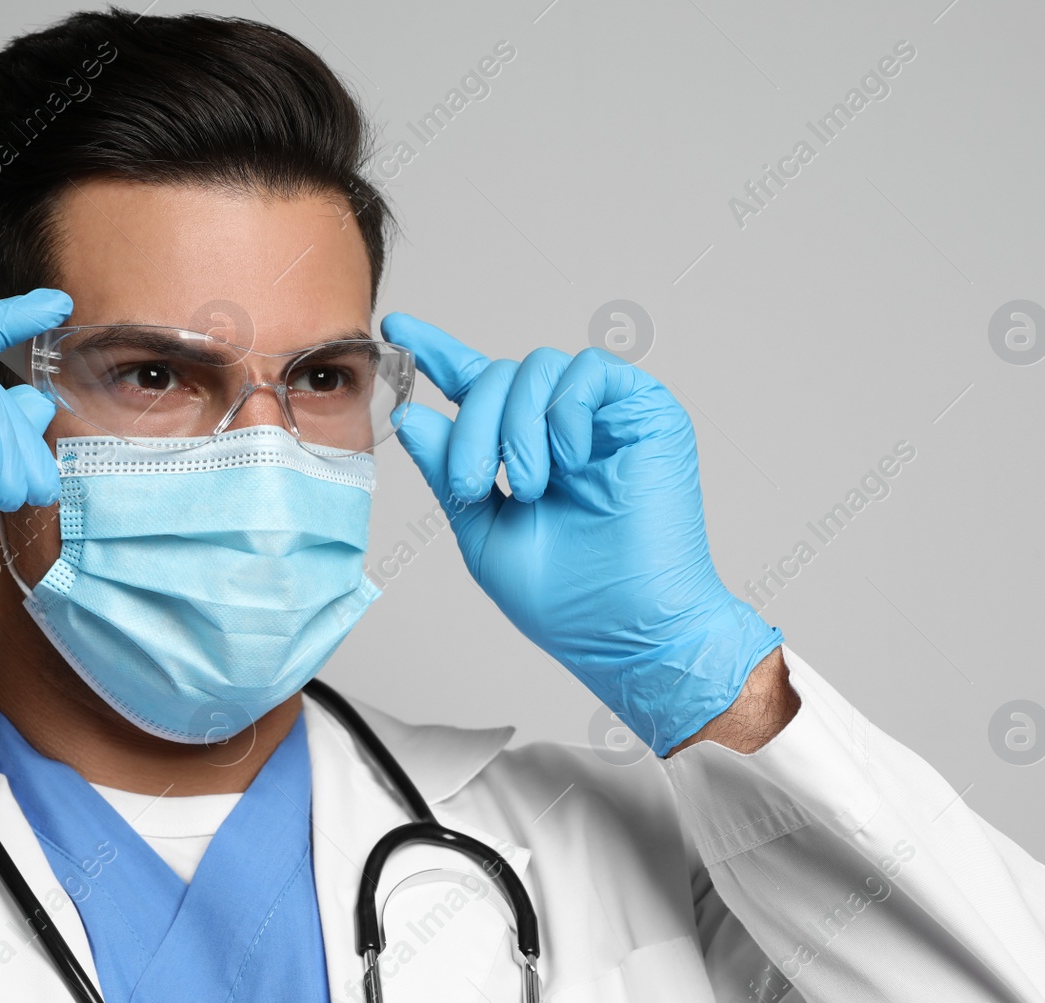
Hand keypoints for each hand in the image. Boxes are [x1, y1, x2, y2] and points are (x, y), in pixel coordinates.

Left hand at [380, 314, 782, 755]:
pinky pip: (590, 371)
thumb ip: (448, 470)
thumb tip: (414, 413)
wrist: (629, 629)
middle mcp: (560, 427)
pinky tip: (569, 462)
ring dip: (518, 426)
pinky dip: (566, 413)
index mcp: (522, 450)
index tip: (397, 331)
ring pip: (538, 367)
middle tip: (475, 483)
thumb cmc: (566, 598)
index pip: (475, 386)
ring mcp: (604, 418)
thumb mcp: (483, 531)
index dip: (436, 353)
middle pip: (498, 374)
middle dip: (474, 424)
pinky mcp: (646, 412)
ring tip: (530, 486)